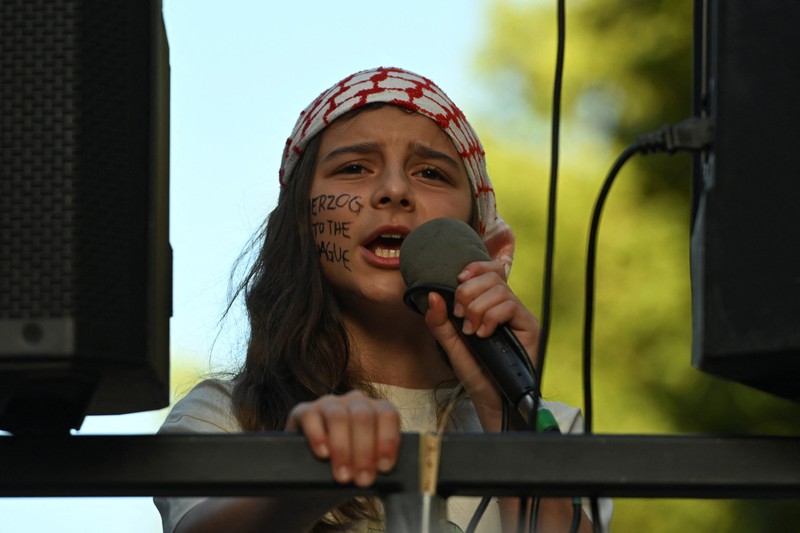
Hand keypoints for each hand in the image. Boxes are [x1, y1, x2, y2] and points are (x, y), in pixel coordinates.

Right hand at [285, 390, 400, 486]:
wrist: (312, 473)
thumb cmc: (348, 467)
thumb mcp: (366, 464)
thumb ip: (376, 462)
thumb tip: (382, 471)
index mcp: (376, 410)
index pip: (388, 415)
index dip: (387, 440)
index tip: (384, 467)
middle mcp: (354, 401)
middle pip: (363, 417)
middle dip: (364, 451)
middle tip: (362, 479)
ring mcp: (329, 403)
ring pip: (338, 417)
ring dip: (343, 448)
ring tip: (343, 475)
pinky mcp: (304, 411)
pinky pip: (311, 416)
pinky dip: (318, 436)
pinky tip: (323, 454)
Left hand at [423, 259, 539, 430]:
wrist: (491, 398)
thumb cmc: (475, 371)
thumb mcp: (450, 344)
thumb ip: (439, 321)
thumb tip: (432, 294)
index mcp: (490, 304)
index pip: (489, 270)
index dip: (474, 268)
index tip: (457, 280)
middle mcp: (507, 306)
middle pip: (492, 276)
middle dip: (469, 292)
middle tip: (461, 318)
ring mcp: (520, 315)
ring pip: (500, 290)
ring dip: (477, 309)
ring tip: (472, 332)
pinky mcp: (529, 326)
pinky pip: (510, 306)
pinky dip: (491, 318)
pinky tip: (484, 335)